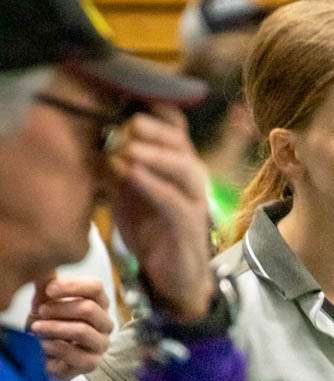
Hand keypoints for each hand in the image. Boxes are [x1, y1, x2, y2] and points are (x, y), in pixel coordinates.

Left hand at [27, 275, 113, 379]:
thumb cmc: (53, 321)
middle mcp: (105, 323)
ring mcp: (101, 344)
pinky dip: (58, 348)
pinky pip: (79, 357)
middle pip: (89, 309)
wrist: (51, 352)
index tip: (49, 290)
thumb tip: (46, 266)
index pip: (96, 287)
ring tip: (36, 328)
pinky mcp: (92, 363)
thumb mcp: (47, 300)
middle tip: (40, 311)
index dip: (72, 286)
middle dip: (60, 309)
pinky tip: (45, 344)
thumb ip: (47, 284)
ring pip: (83, 332)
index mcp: (99, 303)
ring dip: (55, 328)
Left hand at [102, 107, 213, 320]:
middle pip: (180, 142)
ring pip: (182, 167)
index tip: (127, 102)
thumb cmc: (152, 233)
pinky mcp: (189, 226)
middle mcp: (191, 179)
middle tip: (127, 124)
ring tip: (128, 146)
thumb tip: (93, 144)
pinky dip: (151, 185)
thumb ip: (117, 171)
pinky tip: (130, 174)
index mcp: (178, 166)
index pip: (176, 128)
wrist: (173, 278)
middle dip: (153, 129)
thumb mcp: (128, 196)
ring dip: (154, 154)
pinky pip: (174, 200)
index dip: (156, 112)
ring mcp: (194, 201)